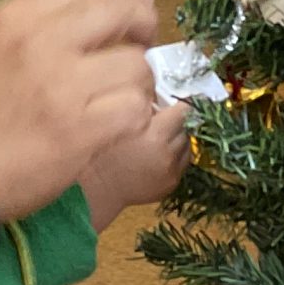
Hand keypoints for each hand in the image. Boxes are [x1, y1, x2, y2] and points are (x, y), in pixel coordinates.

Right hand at [0, 0, 163, 220]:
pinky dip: (132, 116)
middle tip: (142, 43)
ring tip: (119, 95)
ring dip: (136, 82)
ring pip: (136, 65)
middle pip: (122, 10)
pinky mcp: (81, 131)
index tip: (136, 2)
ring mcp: (63, 88)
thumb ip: (40, 25)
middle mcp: (41, 44)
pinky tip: (116, 123)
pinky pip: (134, 109)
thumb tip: (104, 8)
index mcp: (16, 19)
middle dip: (144, 25)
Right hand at [78, 100, 193, 228]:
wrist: (96, 184)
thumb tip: (161, 101)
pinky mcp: (171, 183)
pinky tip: (161, 153)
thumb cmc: (101, 148)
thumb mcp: (119, 118)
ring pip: (187, 144)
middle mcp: (166, 151)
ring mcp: (170, 168)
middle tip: (166, 118)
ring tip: (162, 136)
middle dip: (177, 120)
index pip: (183, 111)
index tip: (180, 100)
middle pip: (186, 127)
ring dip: (178, 137)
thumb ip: (144, 108)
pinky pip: (183, 162)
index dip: (182, 103)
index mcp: (154, 132)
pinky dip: (176, 155)